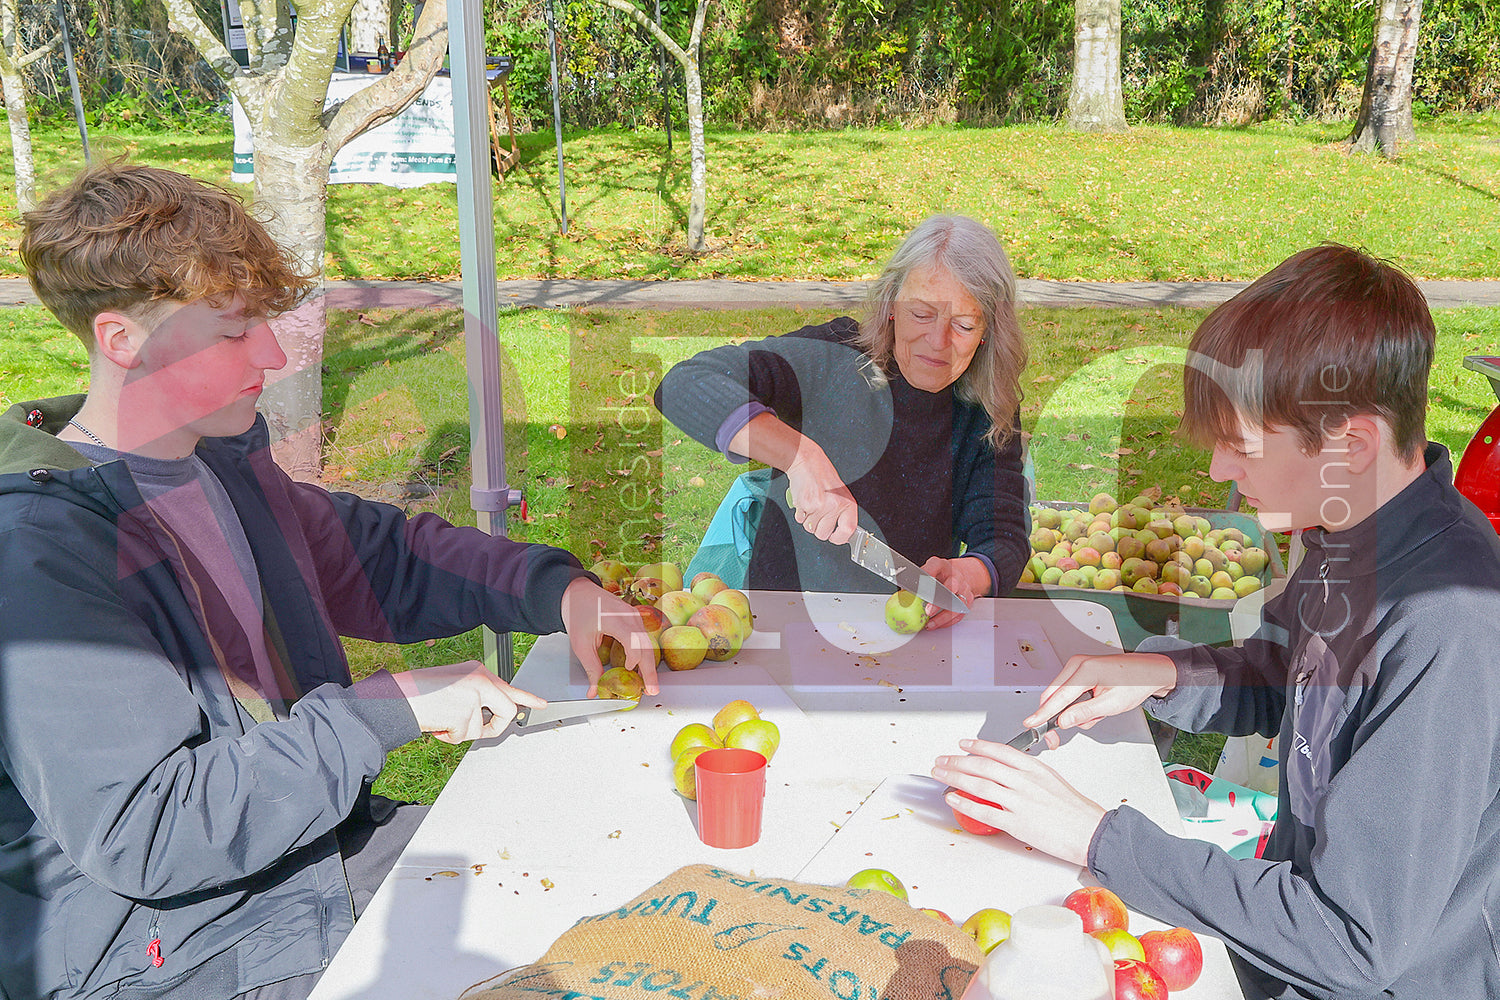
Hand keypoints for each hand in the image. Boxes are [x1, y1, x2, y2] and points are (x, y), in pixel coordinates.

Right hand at [392, 660, 546, 743]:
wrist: (396, 697)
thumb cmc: (419, 692)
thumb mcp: (454, 686)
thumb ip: (477, 695)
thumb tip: (495, 713)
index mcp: (478, 671)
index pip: (509, 686)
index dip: (528, 698)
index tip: (542, 704)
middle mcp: (480, 680)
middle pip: (506, 711)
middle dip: (494, 726)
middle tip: (475, 729)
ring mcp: (474, 696)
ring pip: (481, 728)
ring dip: (462, 732)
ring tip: (443, 720)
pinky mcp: (465, 713)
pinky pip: (464, 736)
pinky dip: (449, 737)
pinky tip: (437, 725)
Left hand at [560, 578, 659, 697]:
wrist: (577, 592)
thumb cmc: (577, 611)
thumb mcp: (580, 643)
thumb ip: (590, 668)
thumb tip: (594, 690)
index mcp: (613, 618)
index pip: (633, 641)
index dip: (634, 659)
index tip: (628, 670)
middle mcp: (628, 615)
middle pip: (645, 645)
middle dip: (650, 670)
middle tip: (651, 690)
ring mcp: (633, 615)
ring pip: (647, 643)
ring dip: (648, 664)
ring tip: (648, 684)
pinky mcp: (634, 618)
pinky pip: (643, 638)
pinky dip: (644, 655)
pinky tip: (641, 669)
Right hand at [786, 448, 858, 544]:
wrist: (808, 462)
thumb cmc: (823, 476)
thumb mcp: (840, 494)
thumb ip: (841, 513)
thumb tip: (841, 533)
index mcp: (848, 503)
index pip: (848, 530)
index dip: (839, 538)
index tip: (834, 537)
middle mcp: (835, 506)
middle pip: (823, 534)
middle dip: (818, 527)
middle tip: (818, 513)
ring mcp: (820, 506)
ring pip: (810, 528)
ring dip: (808, 519)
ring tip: (812, 504)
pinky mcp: (806, 505)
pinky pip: (800, 520)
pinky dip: (800, 513)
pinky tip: (805, 501)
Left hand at [919, 555, 989, 629]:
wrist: (958, 575)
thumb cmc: (939, 574)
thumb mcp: (927, 571)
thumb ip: (915, 579)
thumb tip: (902, 591)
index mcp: (942, 565)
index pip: (935, 566)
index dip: (927, 576)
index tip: (919, 587)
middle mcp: (955, 575)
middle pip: (951, 586)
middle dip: (939, 600)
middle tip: (928, 611)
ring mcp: (964, 587)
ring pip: (957, 603)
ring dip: (943, 616)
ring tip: (930, 624)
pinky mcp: (968, 599)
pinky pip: (960, 613)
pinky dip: (948, 621)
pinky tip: (937, 625)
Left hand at [931, 739, 1105, 867]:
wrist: (1092, 833)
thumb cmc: (1077, 811)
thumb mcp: (1054, 781)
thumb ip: (1030, 775)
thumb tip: (1008, 773)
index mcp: (1035, 769)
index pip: (1001, 751)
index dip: (978, 746)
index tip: (964, 743)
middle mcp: (1025, 781)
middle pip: (984, 765)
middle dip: (958, 760)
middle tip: (943, 759)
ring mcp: (1020, 801)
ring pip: (979, 784)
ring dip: (955, 777)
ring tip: (941, 774)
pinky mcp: (1017, 823)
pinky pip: (984, 810)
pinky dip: (964, 803)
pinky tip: (953, 799)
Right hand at [1022, 652, 1177, 748]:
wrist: (1148, 672)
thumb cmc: (1135, 683)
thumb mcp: (1112, 704)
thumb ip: (1085, 713)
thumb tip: (1063, 720)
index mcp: (1086, 670)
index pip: (1058, 697)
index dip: (1042, 714)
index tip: (1030, 724)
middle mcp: (1077, 664)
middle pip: (1052, 696)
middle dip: (1055, 718)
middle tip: (1055, 739)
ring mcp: (1077, 665)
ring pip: (1059, 696)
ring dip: (1071, 711)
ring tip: (1097, 713)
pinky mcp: (1078, 670)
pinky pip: (1066, 691)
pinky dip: (1075, 704)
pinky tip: (1094, 705)